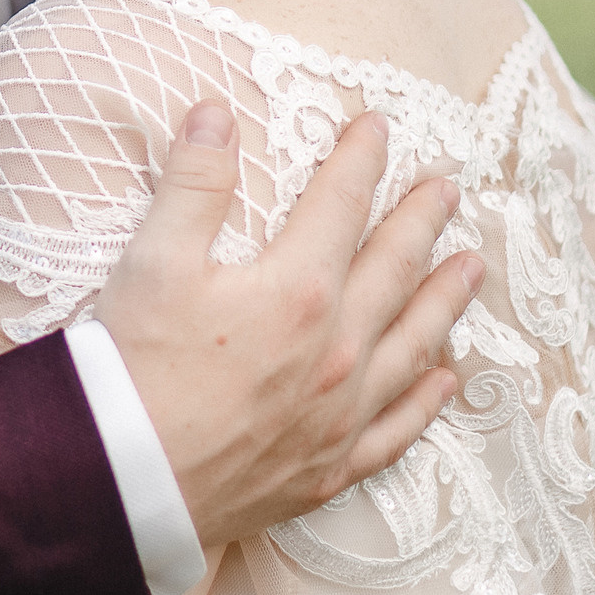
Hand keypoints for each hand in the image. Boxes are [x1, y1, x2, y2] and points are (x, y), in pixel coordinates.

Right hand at [95, 101, 479, 546]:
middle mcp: (336, 349)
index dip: (361, 160)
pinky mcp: (328, 467)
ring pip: (413, 345)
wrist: (123, 480)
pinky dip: (426, 400)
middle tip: (447, 190)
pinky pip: (396, 429)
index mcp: (297, 290)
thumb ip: (193, 183)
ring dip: (445, 300)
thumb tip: (216, 114)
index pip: (341, 205)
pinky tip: (444, 379)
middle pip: (394, 270)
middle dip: (421, 222)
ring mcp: (339, 413)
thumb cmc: (133, 367)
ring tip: (472, 269)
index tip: (379, 128)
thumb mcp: (152, 259)